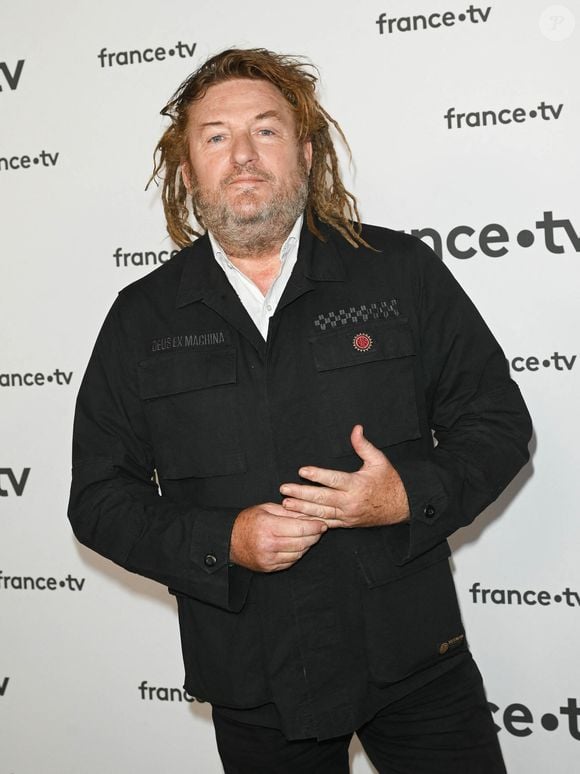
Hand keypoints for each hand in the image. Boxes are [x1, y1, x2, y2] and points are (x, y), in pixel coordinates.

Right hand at [230, 502, 327, 572]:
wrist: (228, 541)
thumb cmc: (248, 521)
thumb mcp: (267, 509)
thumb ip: (289, 511)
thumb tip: (310, 514)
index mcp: (268, 526)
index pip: (299, 528)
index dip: (314, 526)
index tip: (322, 523)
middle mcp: (269, 544)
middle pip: (301, 542)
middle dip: (314, 535)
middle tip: (320, 529)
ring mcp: (269, 559)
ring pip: (298, 553)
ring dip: (308, 545)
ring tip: (310, 536)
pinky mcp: (269, 568)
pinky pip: (291, 561)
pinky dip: (298, 553)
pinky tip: (299, 545)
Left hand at [279, 425, 409, 527]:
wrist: (403, 506)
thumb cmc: (390, 481)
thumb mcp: (379, 460)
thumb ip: (363, 445)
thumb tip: (356, 428)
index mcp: (357, 485)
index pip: (333, 480)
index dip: (317, 475)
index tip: (302, 471)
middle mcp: (350, 502)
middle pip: (322, 498)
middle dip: (301, 493)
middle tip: (284, 488)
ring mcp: (347, 515)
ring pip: (321, 513)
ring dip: (302, 508)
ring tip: (286, 503)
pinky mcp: (347, 523)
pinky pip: (327, 524)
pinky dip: (312, 521)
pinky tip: (299, 518)